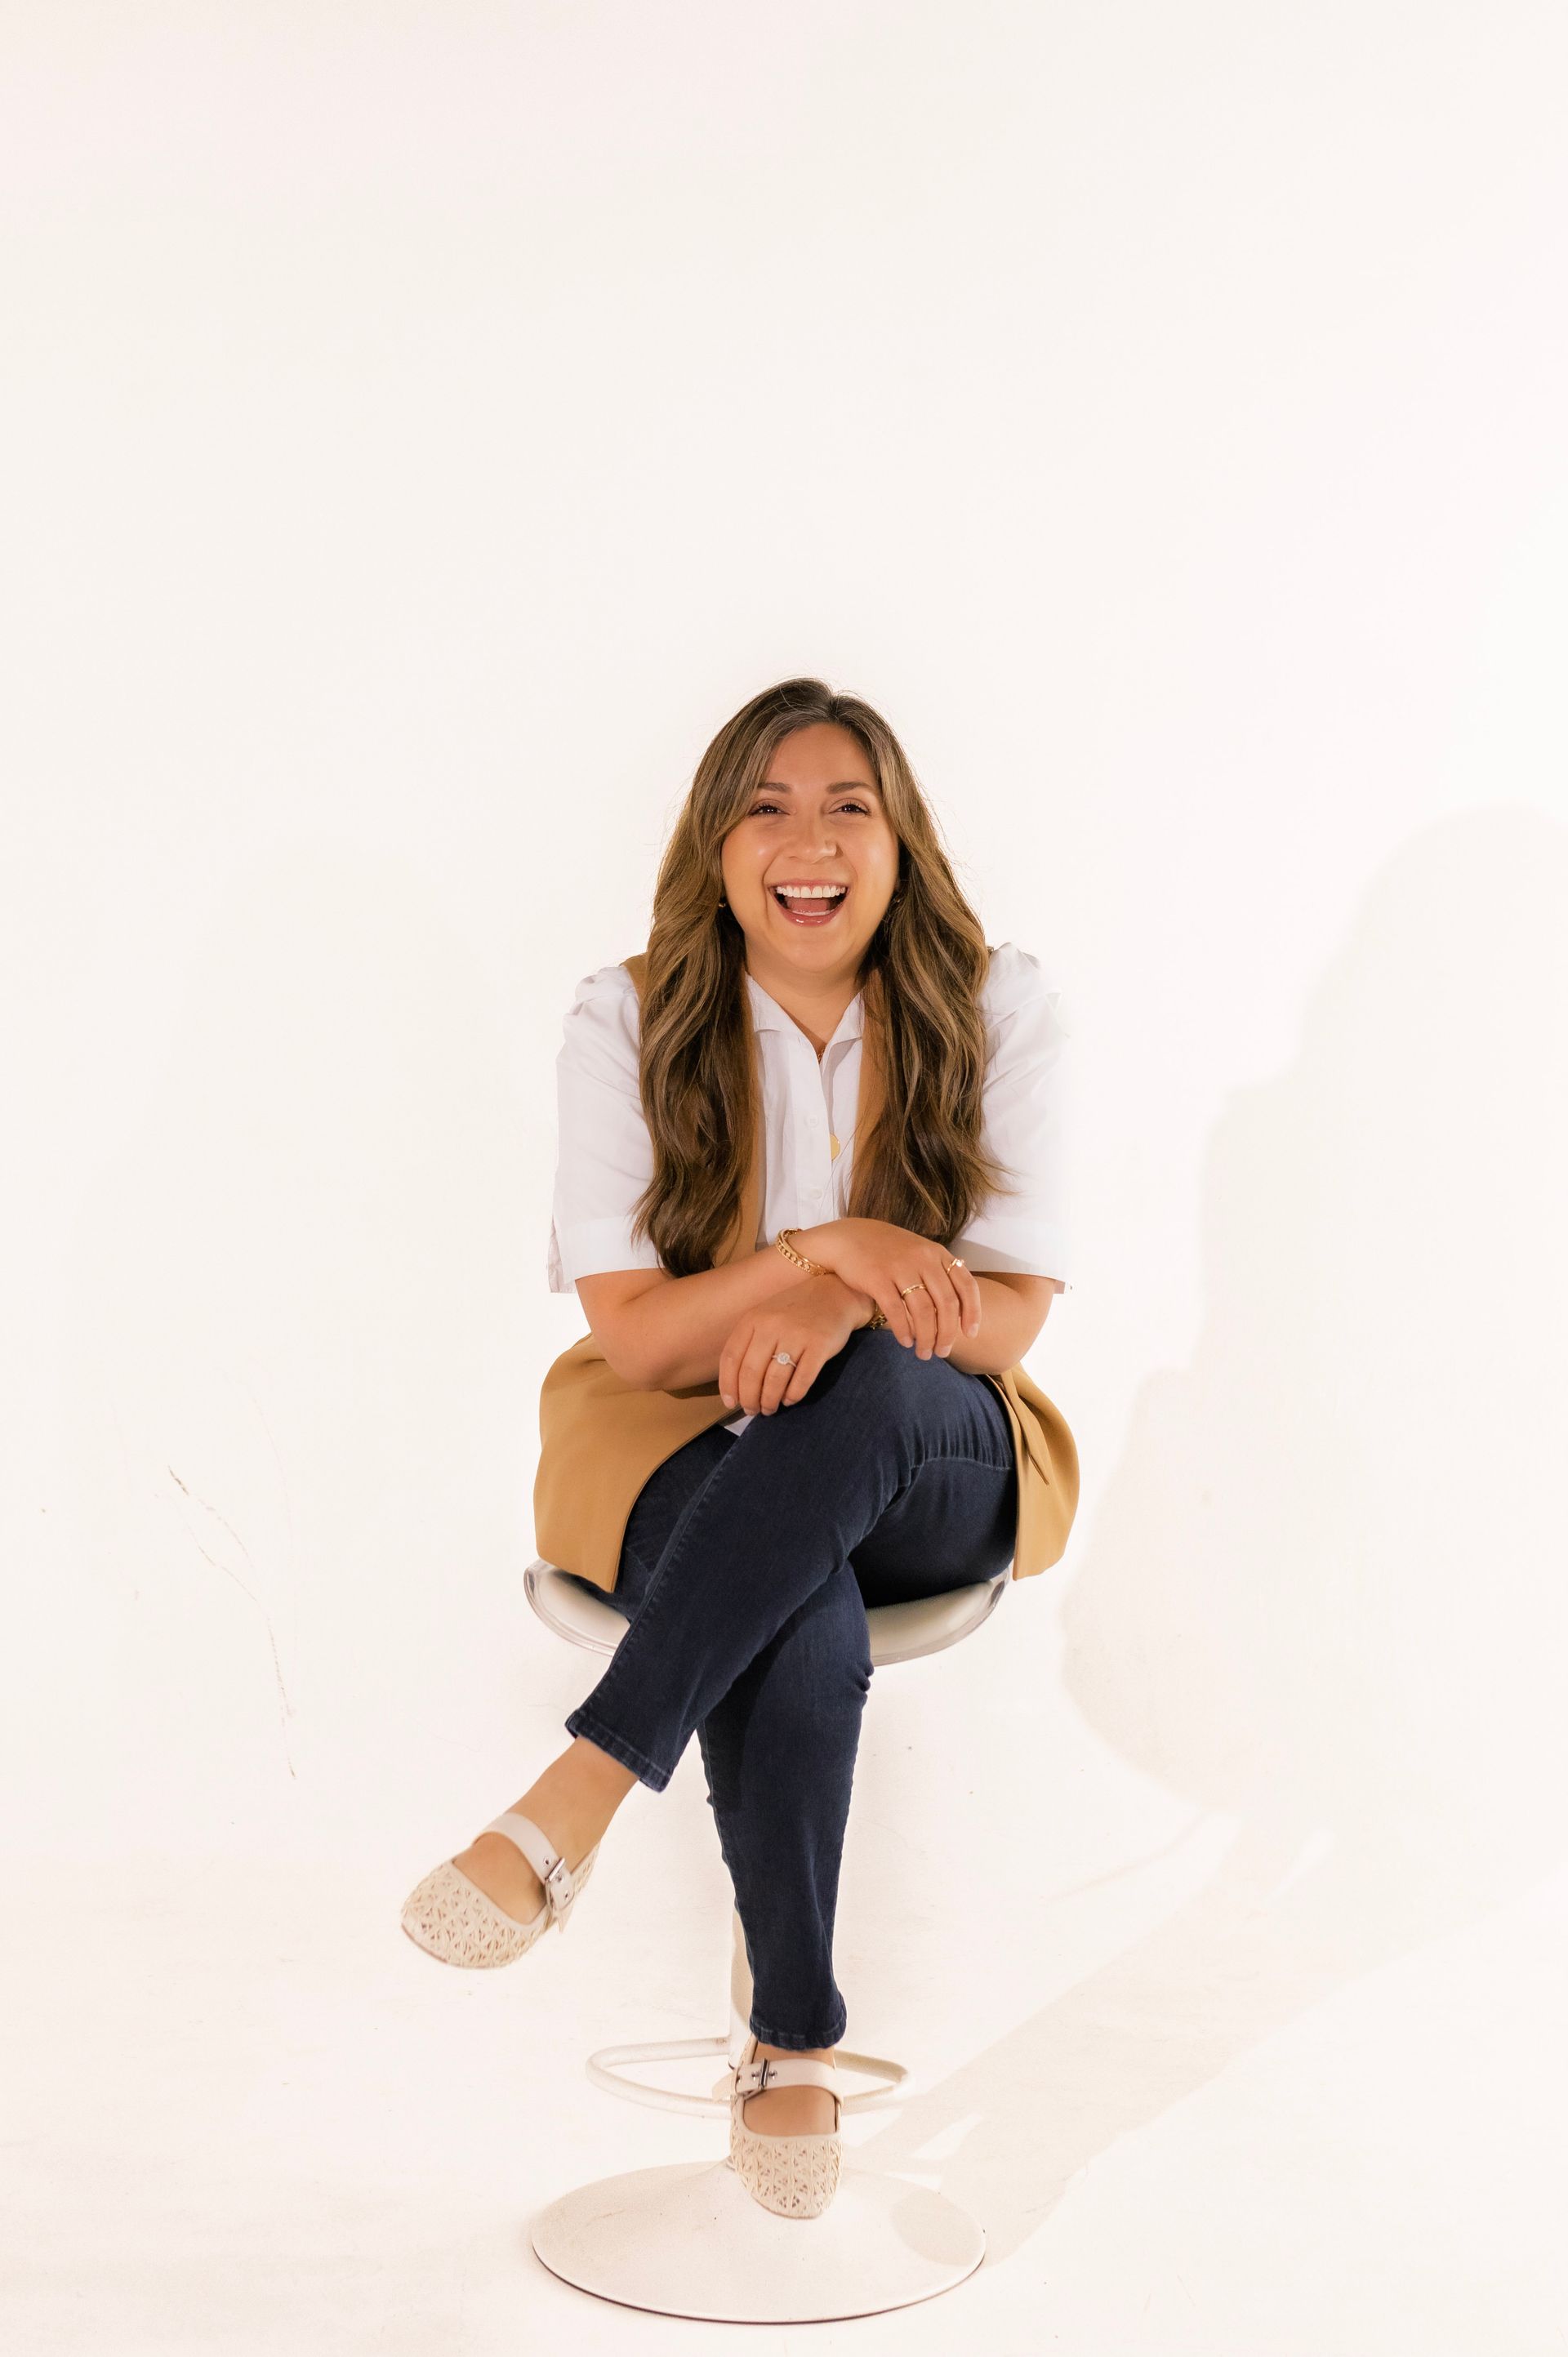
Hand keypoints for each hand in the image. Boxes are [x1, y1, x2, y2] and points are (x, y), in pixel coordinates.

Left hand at [718, 1273, 863, 1414]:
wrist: (835, 1294)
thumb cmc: (795, 1312)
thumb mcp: (766, 1317)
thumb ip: (749, 1344)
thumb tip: (736, 1387)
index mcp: (753, 1319)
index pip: (731, 1358)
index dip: (728, 1385)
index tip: (731, 1403)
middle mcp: (772, 1325)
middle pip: (751, 1373)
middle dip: (749, 1398)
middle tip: (752, 1410)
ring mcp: (797, 1335)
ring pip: (775, 1380)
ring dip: (769, 1401)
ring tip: (769, 1409)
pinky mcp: (820, 1345)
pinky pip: (802, 1380)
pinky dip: (793, 1395)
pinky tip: (790, 1399)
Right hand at [797, 1218, 981, 1358]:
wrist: (849, 1237)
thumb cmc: (888, 1251)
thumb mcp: (919, 1253)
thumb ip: (939, 1273)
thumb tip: (961, 1307)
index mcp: (937, 1254)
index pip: (966, 1285)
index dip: (972, 1312)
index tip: (970, 1333)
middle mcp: (923, 1259)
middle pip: (946, 1304)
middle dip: (948, 1333)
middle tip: (943, 1352)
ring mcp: (900, 1267)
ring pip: (924, 1311)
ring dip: (927, 1338)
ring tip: (924, 1353)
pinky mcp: (877, 1278)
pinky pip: (896, 1311)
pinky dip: (903, 1331)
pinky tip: (905, 1342)